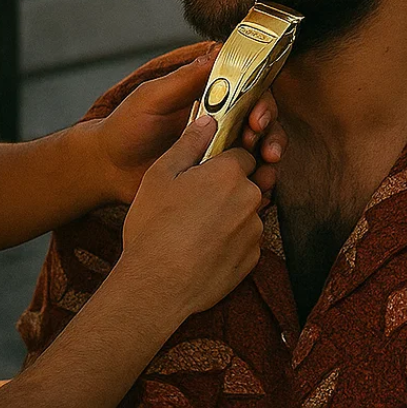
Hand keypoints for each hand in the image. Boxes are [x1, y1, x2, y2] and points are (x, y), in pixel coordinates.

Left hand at [95, 52, 286, 203]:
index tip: (257, 117)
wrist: (107, 170)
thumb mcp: (152, 97)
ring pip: (259, 148)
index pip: (248, 90)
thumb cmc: (126, 126)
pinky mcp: (214, 178)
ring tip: (266, 168)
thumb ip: (184, 79)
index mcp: (208, 96)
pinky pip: (245, 178)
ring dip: (270, 154)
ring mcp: (219, 150)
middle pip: (260, 119)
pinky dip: (259, 181)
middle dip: (269, 130)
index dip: (261, 101)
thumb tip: (216, 50)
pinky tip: (261, 189)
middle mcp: (220, 120)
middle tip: (261, 144)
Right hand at [120, 116, 264, 315]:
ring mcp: (253, 231)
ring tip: (197, 229)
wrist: (155, 288)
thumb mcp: (161, 175)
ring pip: (247, 211)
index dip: (223, 161)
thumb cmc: (153, 227)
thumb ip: (189, 143)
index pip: (242, 153)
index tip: (205, 171)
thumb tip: (208, 120)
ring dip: (230, 214)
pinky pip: (246, 240)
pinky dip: (231, 241)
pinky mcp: (252, 259)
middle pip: (247, 182)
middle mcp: (249, 198)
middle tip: (197, 202)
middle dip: (228, 187)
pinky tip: (204, 249)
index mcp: (230, 173)